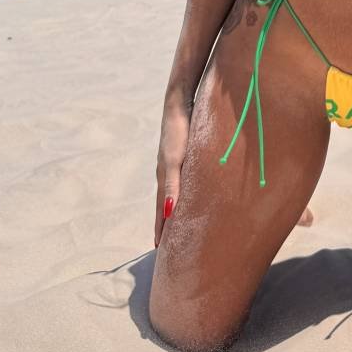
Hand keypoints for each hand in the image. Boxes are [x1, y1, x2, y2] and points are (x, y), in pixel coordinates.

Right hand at [154, 95, 191, 246]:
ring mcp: (176, 162)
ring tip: (179, 225)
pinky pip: (184, 180)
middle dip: (167, 224)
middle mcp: (168, 172)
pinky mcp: (185, 152)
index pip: (162, 210)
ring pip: (176, 192)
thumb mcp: (175, 159)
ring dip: (176, 209)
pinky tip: (191, 193)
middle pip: (166, 204)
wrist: (179, 101)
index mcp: (165, 177)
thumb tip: (170, 213)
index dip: (161, 229)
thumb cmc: (178, 130)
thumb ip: (173, 185)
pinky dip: (184, 193)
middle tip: (168, 246)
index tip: (160, 250)